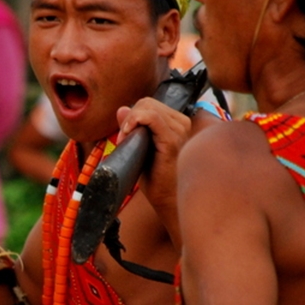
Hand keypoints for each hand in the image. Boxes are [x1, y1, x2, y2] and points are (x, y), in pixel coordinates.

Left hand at [116, 97, 191, 211]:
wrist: (168, 201)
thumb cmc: (157, 180)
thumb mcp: (141, 149)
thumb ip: (133, 128)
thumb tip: (121, 109)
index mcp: (178, 124)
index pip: (150, 104)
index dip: (132, 116)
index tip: (124, 136)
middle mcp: (183, 123)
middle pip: (147, 102)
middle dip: (129, 118)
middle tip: (123, 140)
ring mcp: (180, 130)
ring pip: (147, 106)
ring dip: (129, 122)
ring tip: (125, 142)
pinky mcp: (172, 140)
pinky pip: (151, 117)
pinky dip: (134, 121)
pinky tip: (127, 136)